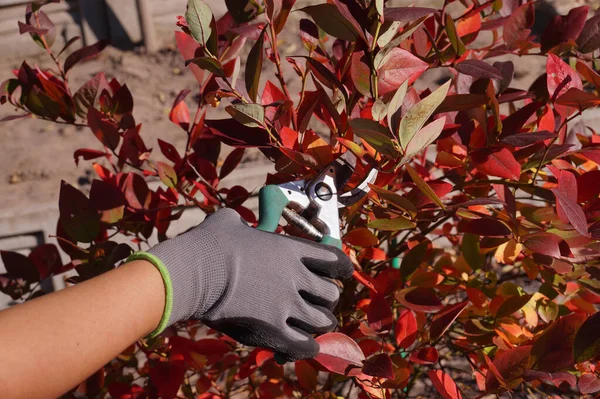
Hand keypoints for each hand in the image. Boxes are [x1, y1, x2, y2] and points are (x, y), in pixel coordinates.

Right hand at [143, 208, 353, 360]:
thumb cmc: (208, 244)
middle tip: (314, 302)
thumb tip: (235, 222)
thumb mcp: (228, 222)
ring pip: (323, 322)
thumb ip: (241, 223)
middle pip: (332, 295)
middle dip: (326, 299)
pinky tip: (302, 345)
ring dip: (317, 324)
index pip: (335, 260)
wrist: (193, 272)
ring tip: (309, 325)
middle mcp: (295, 277)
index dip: (340, 268)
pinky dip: (306, 347)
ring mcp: (286, 306)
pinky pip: (304, 346)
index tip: (337, 274)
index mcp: (290, 250)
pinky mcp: (272, 331)